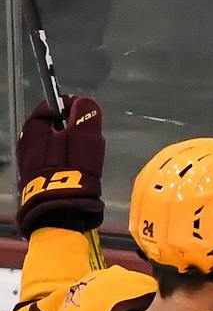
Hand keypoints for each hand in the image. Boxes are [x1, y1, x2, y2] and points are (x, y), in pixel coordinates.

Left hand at [16, 94, 103, 234]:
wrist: (59, 208)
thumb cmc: (72, 169)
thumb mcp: (84, 138)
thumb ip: (86, 116)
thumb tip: (84, 102)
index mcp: (33, 130)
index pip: (49, 108)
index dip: (68, 107)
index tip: (85, 112)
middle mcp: (25, 144)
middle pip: (50, 128)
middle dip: (69, 129)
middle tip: (88, 137)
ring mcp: (28, 164)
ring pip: (50, 147)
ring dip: (67, 148)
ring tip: (84, 157)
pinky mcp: (35, 181)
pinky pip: (50, 163)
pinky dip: (63, 163)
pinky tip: (75, 172)